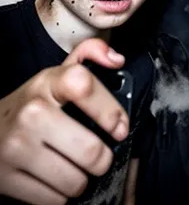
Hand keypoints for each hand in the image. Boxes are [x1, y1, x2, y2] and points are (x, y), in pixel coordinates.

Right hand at [0, 38, 128, 204]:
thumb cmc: (35, 104)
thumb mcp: (58, 76)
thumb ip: (90, 55)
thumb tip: (117, 59)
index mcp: (47, 83)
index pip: (85, 86)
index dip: (110, 110)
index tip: (119, 127)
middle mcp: (31, 112)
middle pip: (90, 150)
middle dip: (103, 159)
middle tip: (100, 158)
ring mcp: (16, 146)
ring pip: (75, 180)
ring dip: (82, 180)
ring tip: (77, 168)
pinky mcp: (5, 178)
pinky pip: (53, 199)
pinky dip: (61, 195)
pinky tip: (56, 180)